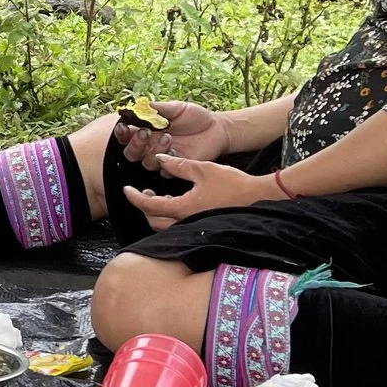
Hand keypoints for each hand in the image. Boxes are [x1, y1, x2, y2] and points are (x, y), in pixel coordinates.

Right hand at [118, 100, 232, 168]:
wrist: (217, 128)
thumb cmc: (195, 116)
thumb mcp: (177, 108)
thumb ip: (159, 108)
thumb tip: (142, 105)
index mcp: (147, 130)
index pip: (126, 135)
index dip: (122, 133)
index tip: (124, 126)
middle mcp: (151, 146)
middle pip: (131, 153)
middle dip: (135, 144)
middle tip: (145, 132)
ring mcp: (163, 157)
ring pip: (146, 163)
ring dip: (153, 151)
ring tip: (168, 137)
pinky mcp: (176, 167)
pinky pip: (165, 171)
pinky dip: (167, 162)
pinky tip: (175, 150)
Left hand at [122, 154, 275, 228]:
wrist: (259, 198)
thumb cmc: (233, 184)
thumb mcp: (203, 169)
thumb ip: (178, 165)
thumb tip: (159, 159)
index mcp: (182, 208)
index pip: (148, 206)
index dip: (134, 197)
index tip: (126, 189)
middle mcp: (185, 222)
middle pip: (153, 221)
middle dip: (144, 206)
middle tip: (144, 191)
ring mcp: (194, 227)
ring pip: (165, 226)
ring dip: (157, 212)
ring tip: (158, 195)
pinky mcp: (202, 227)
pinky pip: (178, 225)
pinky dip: (170, 215)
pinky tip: (176, 201)